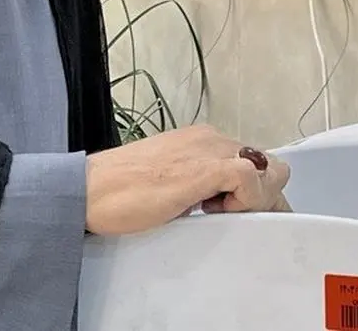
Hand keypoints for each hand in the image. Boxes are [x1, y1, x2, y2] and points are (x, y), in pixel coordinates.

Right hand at [84, 124, 290, 236]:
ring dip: (255, 199)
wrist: (89, 190)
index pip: (253, 162)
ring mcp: (209, 150)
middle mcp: (210, 138)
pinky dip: (246, 200)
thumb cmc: (119, 192)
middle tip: (232, 219)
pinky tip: (216, 211)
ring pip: (267, 170)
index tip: (240, 216)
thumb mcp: (172, 185)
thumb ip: (199, 186)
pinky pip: (250, 178)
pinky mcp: (205, 168)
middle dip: (263, 197)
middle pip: (269, 166)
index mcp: (202, 140)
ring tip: (219, 215)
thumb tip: (220, 203)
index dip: (258, 194)